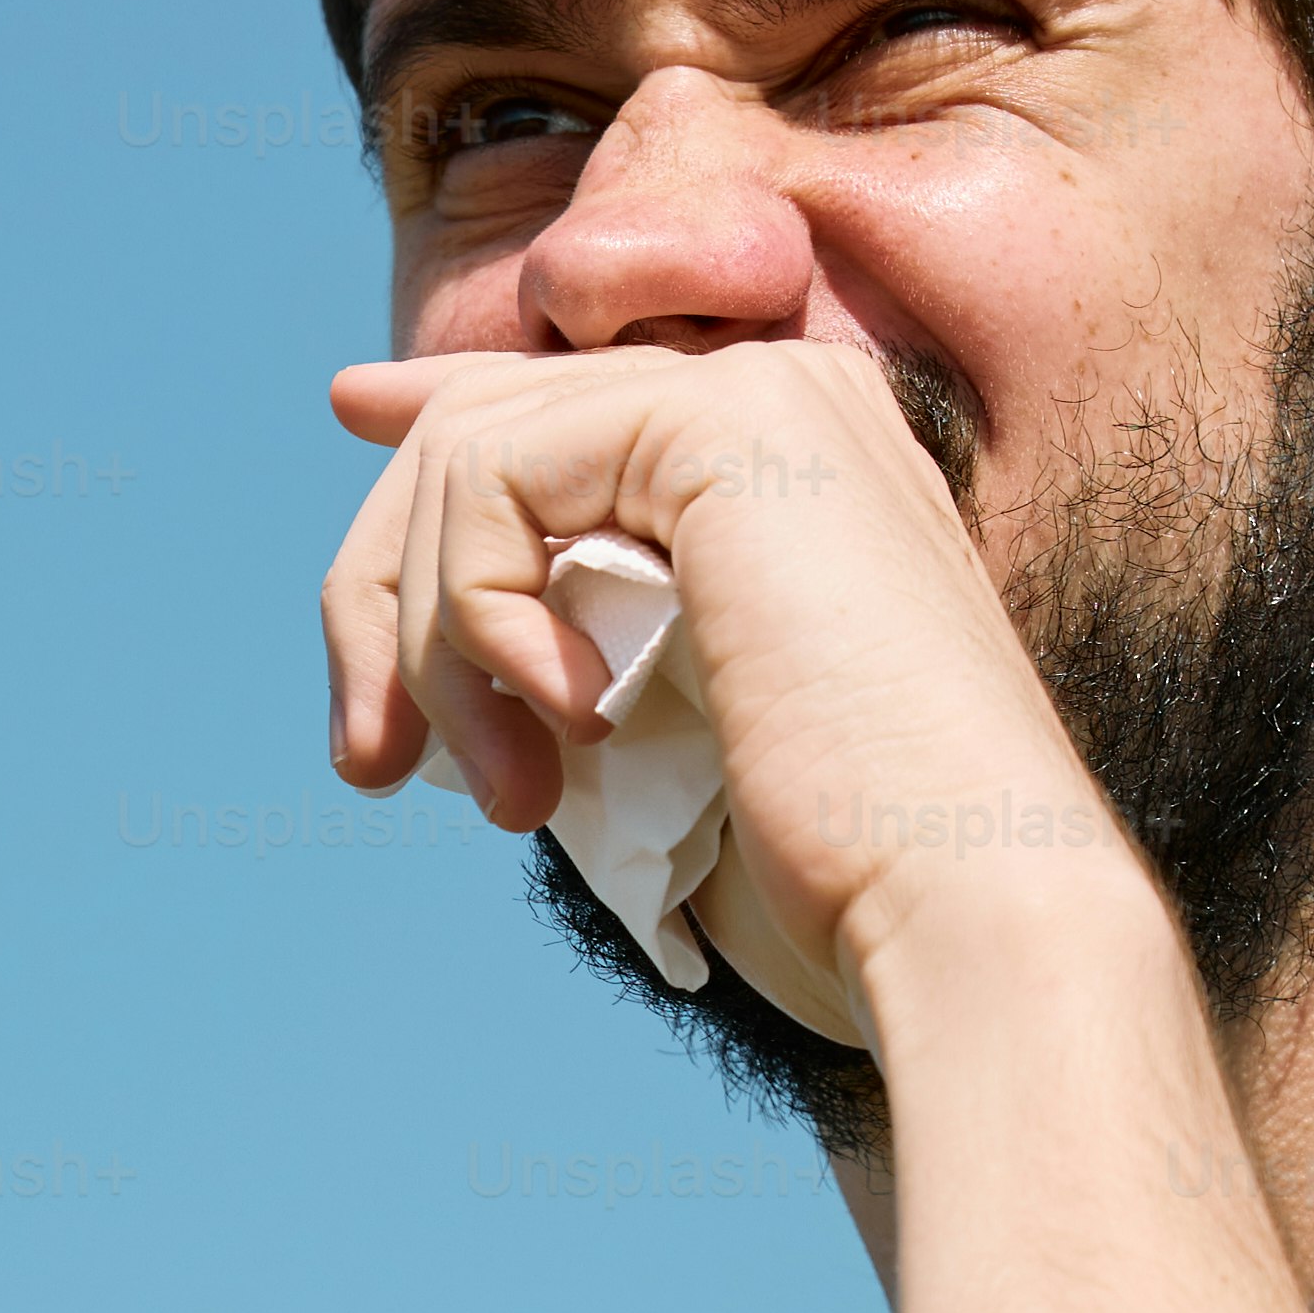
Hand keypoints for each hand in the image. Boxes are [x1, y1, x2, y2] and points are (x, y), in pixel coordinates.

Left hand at [314, 342, 1124, 1027]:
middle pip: (488, 425)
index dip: (443, 407)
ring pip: (468, 455)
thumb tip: (418, 595)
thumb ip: (558, 633)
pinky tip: (575, 728)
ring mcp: (762, 399)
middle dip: (383, 592)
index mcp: (792, 463)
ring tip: (509, 801)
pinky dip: (478, 618)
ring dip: (428, 644)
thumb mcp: (652, 731)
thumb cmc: (834, 875)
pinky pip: (494, 479)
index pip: (566, 400)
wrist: (963, 914)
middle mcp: (784, 401)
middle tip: (373, 766)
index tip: (350, 411)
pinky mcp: (727, 424)